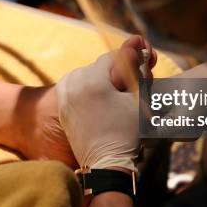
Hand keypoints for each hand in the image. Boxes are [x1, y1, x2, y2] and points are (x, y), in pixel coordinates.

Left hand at [56, 36, 155, 171]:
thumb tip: (136, 42)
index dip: (131, 60)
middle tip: (137, 81)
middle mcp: (73, 84)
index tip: (144, 62)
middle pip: (100, 67)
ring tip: (120, 93)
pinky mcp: (62, 108)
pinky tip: (105, 99)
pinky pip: (77, 88)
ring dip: (103, 80)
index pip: (114, 58)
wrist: (105, 165)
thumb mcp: (137, 99)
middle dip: (118, 72)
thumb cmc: (126, 132)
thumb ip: (136, 69)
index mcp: (91, 79)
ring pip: (87, 76)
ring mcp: (64, 96)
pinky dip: (90, 90)